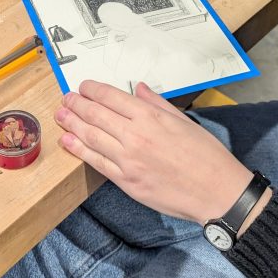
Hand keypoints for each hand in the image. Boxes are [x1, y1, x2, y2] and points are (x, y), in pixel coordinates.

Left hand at [55, 80, 252, 223]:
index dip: (92, 89)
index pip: (111, 97)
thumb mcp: (183, 120)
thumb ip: (157, 103)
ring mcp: (128, 160)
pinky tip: (68, 142)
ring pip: (91, 137)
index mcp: (150, 117)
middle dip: (76, 104)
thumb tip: (139, 89)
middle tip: (65, 98)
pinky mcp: (126, 181)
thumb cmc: (206, 155)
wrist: (216, 191)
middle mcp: (135, 136)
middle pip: (95, 115)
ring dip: (72, 124)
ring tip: (61, 115)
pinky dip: (79, 150)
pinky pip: (96, 162)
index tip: (83, 86)